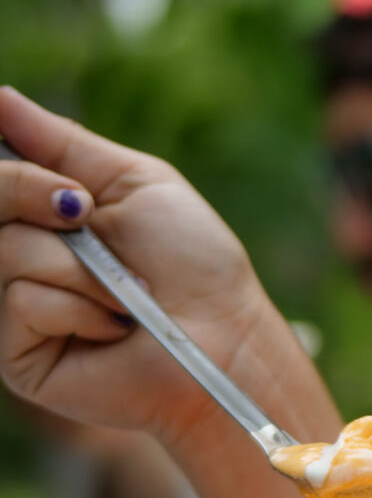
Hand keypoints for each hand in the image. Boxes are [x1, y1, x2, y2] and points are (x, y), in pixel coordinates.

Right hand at [0, 88, 277, 441]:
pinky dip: (80, 307)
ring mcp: (15, 307)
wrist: (224, 336)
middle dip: (29, 190)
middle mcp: (22, 257)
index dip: (10, 166)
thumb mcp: (136, 183)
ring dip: (80, 265)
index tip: (51, 169)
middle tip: (82, 210)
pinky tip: (114, 327)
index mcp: (46, 215)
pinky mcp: (18, 354)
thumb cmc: (194, 261)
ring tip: (125, 289)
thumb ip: (63, 143)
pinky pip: (23, 302)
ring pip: (5, 250)